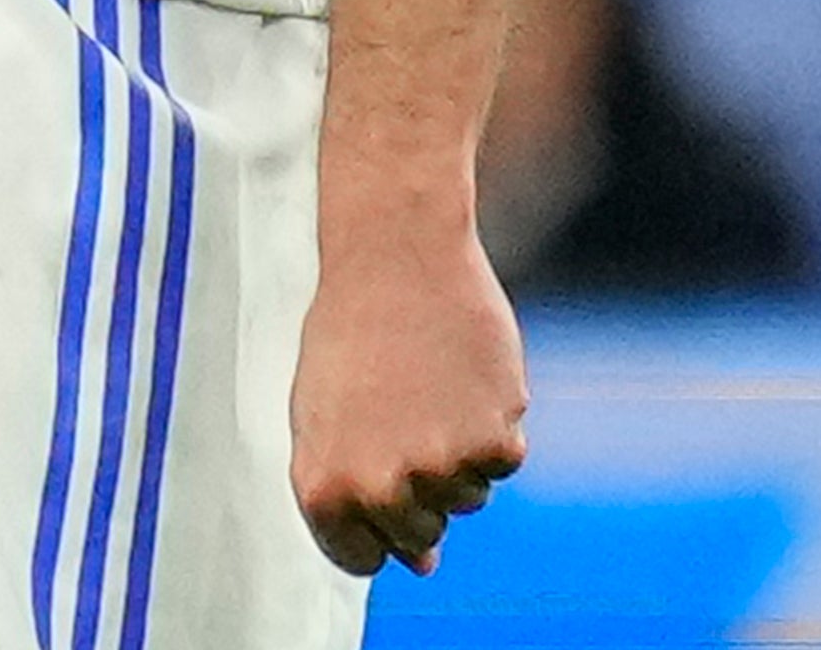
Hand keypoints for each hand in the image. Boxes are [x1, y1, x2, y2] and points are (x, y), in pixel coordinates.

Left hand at [291, 210, 525, 574]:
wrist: (394, 257)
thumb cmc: (348, 335)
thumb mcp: (319, 416)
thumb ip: (352, 493)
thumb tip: (420, 563)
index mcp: (325, 485)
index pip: (359, 559)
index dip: (370, 527)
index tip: (372, 485)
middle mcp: (382, 489)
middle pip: (417, 537)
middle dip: (413, 491)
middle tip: (397, 417)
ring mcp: (440, 469)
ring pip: (465, 500)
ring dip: (454, 456)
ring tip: (424, 388)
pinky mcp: (495, 443)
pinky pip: (502, 463)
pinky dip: (492, 427)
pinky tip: (461, 378)